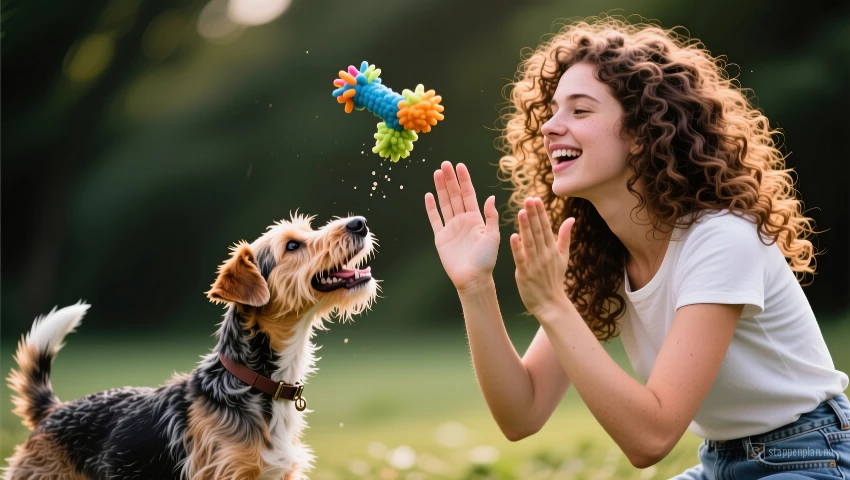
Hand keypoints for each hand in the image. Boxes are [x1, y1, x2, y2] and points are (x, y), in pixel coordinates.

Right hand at [425, 161, 499, 291]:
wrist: (473, 279)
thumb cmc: (486, 260)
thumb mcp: (493, 236)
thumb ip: (491, 216)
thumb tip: (490, 197)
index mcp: (477, 219)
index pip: (469, 194)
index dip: (464, 180)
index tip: (460, 166)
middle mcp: (463, 221)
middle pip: (455, 195)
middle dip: (450, 179)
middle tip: (445, 164)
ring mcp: (451, 228)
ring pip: (445, 203)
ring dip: (441, 188)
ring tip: (437, 173)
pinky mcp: (441, 237)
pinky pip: (435, 219)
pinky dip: (431, 208)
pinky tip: (429, 195)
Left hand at [510, 197, 574, 319]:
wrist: (551, 304)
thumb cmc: (554, 279)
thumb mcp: (563, 257)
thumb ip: (565, 237)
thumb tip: (571, 218)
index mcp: (552, 249)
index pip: (546, 227)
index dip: (541, 213)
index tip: (535, 198)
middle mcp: (544, 255)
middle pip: (538, 232)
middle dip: (533, 215)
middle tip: (528, 199)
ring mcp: (535, 264)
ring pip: (530, 242)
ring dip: (526, 227)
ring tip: (521, 212)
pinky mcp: (525, 274)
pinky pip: (521, 259)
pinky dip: (517, 248)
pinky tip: (513, 236)